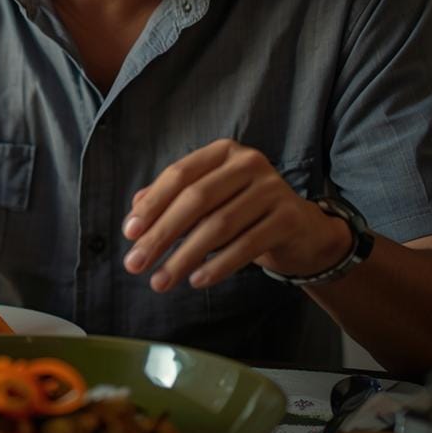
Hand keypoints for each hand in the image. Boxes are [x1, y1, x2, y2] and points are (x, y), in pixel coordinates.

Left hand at [120, 139, 351, 290]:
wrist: (303, 231)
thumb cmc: (244, 212)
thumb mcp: (208, 201)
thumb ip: (171, 201)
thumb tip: (132, 215)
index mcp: (223, 152)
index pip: (179, 175)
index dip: (152, 205)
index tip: (128, 233)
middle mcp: (249, 162)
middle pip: (196, 200)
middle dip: (161, 234)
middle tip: (135, 263)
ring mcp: (273, 188)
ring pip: (218, 225)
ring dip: (184, 257)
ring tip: (160, 281)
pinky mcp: (289, 217)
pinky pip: (246, 245)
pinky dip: (218, 265)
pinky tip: (196, 280)